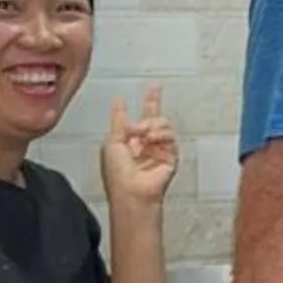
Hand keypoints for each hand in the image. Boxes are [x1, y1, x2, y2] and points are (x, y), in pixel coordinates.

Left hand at [101, 85, 178, 210]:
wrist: (132, 191)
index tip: (148, 90)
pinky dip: (160, 135)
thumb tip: (120, 104)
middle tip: (153, 92)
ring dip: (152, 125)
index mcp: (127, 143)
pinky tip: (152, 139)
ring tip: (145, 134)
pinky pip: (170, 137)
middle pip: (154, 117)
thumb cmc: (117, 175)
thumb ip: (119, 121)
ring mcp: (158, 150)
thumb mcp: (111, 142)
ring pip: (162, 124)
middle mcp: (144, 145)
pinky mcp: (170, 157)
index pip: (136, 120)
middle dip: (153, 102)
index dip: (141, 105)